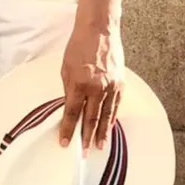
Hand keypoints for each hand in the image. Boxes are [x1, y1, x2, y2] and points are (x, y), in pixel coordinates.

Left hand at [58, 22, 124, 151]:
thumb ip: (68, 90)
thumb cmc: (79, 46)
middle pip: (90, 119)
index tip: (65, 143)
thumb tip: (70, 108)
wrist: (99, 30)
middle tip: (83, 153)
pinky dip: (111, 119)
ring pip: (105, 116)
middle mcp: (96, 88)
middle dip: (86, 138)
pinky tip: (108, 127)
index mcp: (79, 83)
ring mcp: (110, 86)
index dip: (69, 130)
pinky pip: (115, 106)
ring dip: (101, 133)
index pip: (73, 113)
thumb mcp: (65, 68)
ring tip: (98, 147)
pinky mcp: (120, 84)